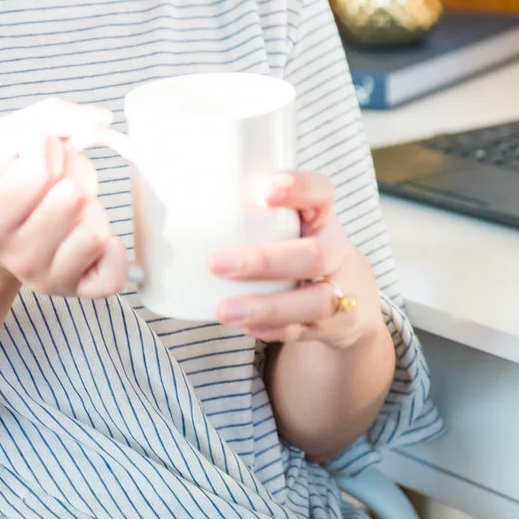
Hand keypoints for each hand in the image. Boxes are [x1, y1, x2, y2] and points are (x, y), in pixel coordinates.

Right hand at [0, 99, 128, 298]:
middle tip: (50, 187)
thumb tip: (102, 119)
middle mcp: (17, 255)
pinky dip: (112, 251)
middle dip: (70, 179)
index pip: (41, 170)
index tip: (32, 160)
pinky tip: (87, 239)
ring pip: (95, 230)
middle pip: (73, 198)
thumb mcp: (8, 136)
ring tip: (63, 210)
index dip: (45, 152)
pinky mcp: (74, 292)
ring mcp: (45, 278)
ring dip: (89, 210)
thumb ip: (52, 115)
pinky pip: (114, 274)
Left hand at [209, 171, 382, 348]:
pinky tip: (247, 327)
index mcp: (322, 215)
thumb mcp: (287, 220)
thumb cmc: (298, 243)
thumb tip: (171, 194)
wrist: (348, 288)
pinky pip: (307, 330)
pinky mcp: (337, 324)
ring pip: (314, 301)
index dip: (299, 188)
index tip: (265, 191)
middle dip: (265, 261)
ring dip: (267, 306)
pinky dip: (275, 330)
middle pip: (313, 255)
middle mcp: (336, 250)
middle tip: (217, 263)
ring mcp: (341, 289)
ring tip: (225, 311)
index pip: (321, 192)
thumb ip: (248, 209)